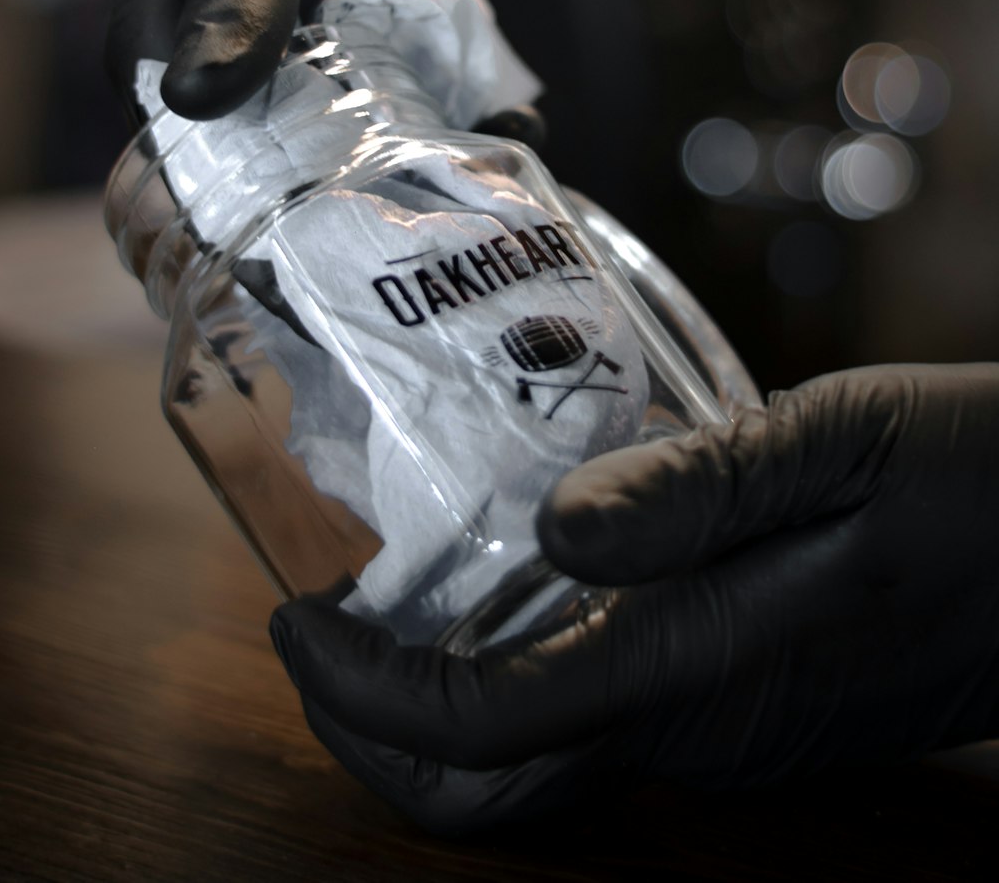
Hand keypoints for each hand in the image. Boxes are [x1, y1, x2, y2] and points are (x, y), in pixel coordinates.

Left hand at [269, 363, 998, 833]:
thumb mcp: (840, 442)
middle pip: (490, 785)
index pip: (482, 728)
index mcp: (702, 664)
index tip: (296, 615)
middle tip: (318, 623)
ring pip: (537, 760)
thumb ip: (702, 487)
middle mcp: (698, 725)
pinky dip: (514, 678)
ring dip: (435, 700)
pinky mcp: (751, 707)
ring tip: (385, 599)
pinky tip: (509, 587)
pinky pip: (598, 723)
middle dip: (373, 725)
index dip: (363, 690)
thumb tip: (551, 524)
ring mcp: (727, 731)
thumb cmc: (972, 477)